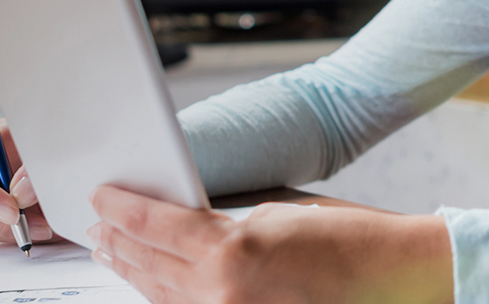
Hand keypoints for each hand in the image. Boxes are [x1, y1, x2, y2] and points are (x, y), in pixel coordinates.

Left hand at [89, 185, 451, 303]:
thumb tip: (185, 221)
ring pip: (162, 295)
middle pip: (149, 264)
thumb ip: (223, 221)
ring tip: (111, 252)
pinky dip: (164, 295)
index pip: (154, 224)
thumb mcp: (275, 212)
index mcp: (231, 250)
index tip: (102, 196)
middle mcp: (223, 293)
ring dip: (133, 271)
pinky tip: (152, 283)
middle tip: (96, 225)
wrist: (392, 278)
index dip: (122, 207)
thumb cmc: (350, 239)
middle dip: (118, 241)